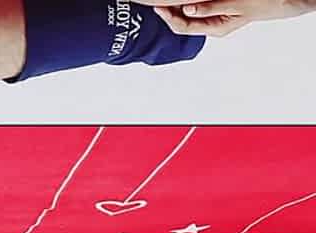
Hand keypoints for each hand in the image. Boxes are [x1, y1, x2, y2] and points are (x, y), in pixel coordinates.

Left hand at [133, 0, 315, 36]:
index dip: (167, 16)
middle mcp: (213, 25)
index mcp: (216, 28)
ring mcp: (215, 18)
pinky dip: (186, 3)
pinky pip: (197, 7)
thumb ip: (211, 8)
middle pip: (181, 20)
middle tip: (151, 2)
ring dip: (174, 6)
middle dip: (166, 11)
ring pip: (188, 13)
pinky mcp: (219, 10)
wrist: (284, 1)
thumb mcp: (237, 4)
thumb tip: (188, 8)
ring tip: (160, 2)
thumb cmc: (265, 3)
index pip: (183, 25)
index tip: (156, 7)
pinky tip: (177, 1)